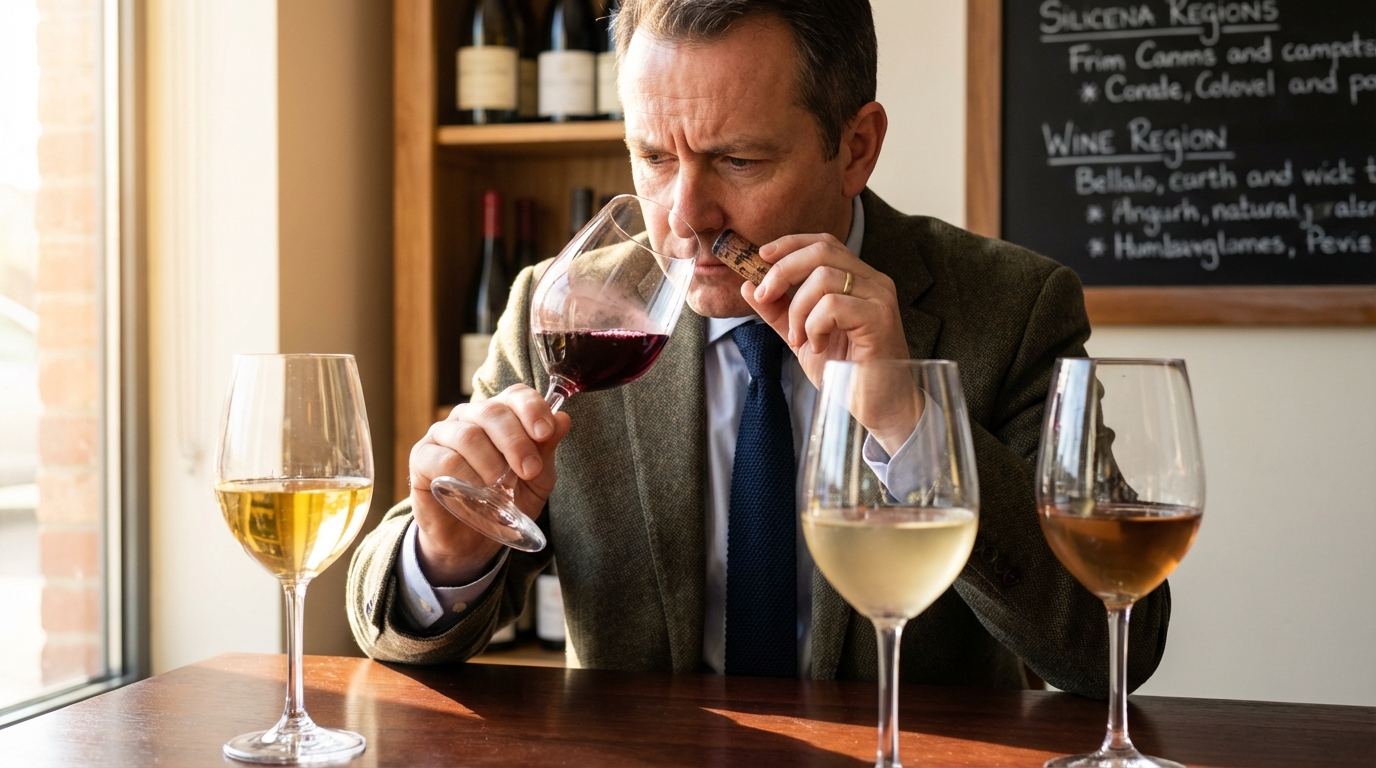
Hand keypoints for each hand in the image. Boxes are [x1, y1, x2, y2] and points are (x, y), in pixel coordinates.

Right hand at [408, 384, 571, 584]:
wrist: (472, 540)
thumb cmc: (505, 502)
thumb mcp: (536, 480)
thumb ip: (546, 450)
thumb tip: (563, 419)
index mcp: (500, 416)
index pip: (515, 395)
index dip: (532, 409)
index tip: (546, 433)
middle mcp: (469, 417)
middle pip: (492, 412)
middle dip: (516, 442)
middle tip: (530, 471)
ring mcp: (442, 434)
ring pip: (469, 435)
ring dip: (492, 463)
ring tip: (502, 488)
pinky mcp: (421, 457)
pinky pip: (445, 459)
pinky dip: (466, 477)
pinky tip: (477, 493)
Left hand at [741, 233, 918, 453]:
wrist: (878, 407)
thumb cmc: (846, 372)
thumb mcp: (802, 337)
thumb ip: (778, 311)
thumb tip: (748, 286)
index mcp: (858, 280)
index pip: (823, 243)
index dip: (790, 244)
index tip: (762, 256)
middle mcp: (873, 281)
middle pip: (821, 251)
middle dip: (783, 270)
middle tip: (765, 296)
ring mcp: (879, 297)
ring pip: (823, 278)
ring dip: (798, 310)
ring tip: (799, 339)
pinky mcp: (880, 318)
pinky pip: (832, 305)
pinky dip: (814, 325)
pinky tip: (818, 346)